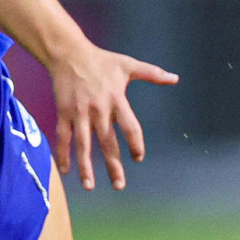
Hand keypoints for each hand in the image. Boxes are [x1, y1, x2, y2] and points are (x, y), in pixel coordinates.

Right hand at [46, 42, 178, 190]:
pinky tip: (66, 172)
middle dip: (113, 165)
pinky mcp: (64, 112)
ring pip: (83, 144)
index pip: (130, 126)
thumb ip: (152, 74)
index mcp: (117, 99)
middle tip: (119, 185)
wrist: (69, 53)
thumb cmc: (102, 60)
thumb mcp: (128, 64)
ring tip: (90, 186)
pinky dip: (63, 154)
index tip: (138, 158)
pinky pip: (63, 137)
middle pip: (107, 142)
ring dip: (86, 166)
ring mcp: (79, 112)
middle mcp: (98, 109)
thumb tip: (175, 78)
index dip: (135, 143)